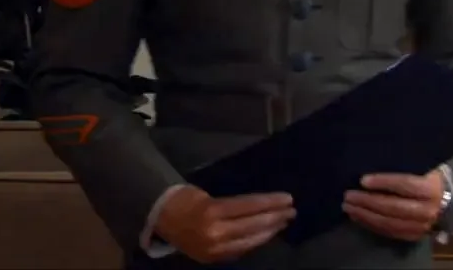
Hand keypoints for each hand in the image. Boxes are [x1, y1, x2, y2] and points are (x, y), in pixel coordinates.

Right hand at [154, 185, 293, 263]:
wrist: (160, 217)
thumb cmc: (185, 199)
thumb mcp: (208, 195)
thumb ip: (234, 205)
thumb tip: (262, 205)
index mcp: (212, 211)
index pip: (249, 207)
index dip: (271, 203)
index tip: (288, 198)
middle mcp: (214, 232)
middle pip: (253, 225)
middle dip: (275, 217)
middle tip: (292, 211)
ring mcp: (213, 248)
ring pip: (249, 241)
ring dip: (269, 231)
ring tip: (283, 222)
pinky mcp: (212, 258)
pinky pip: (240, 250)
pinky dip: (255, 241)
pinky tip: (266, 234)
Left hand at [343, 170, 444, 241]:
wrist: (448, 201)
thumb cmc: (430, 178)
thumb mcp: (424, 167)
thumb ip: (405, 165)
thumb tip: (376, 159)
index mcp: (431, 189)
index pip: (404, 185)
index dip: (383, 182)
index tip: (362, 180)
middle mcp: (427, 210)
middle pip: (393, 207)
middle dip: (368, 202)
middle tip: (348, 196)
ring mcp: (421, 227)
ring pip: (388, 223)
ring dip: (365, 215)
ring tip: (348, 207)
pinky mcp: (413, 236)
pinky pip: (388, 232)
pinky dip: (371, 224)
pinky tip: (357, 217)